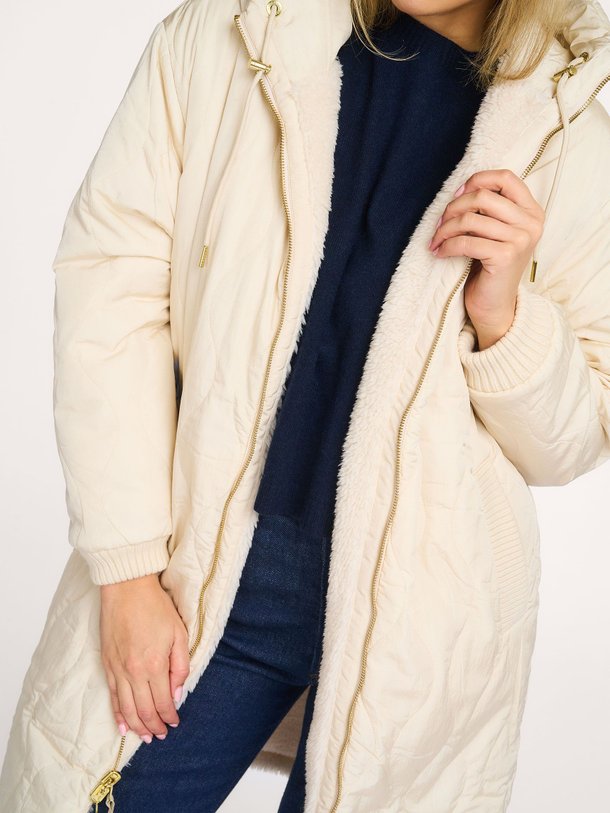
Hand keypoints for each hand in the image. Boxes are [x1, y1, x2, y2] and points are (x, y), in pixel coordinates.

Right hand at [100, 573, 189, 742]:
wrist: (127, 587)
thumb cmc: (156, 606)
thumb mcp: (179, 633)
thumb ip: (180, 665)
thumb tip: (177, 693)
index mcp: (154, 664)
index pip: (163, 702)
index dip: (169, 717)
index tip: (175, 723)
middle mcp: (133, 672)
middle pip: (143, 710)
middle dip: (154, 727)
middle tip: (161, 736)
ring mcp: (117, 669)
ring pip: (126, 708)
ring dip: (136, 726)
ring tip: (145, 737)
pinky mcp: (106, 663)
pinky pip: (112, 696)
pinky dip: (117, 713)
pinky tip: (122, 725)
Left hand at [428, 169, 544, 349]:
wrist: (495, 305)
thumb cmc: (490, 266)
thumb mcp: (495, 232)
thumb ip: (489, 209)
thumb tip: (460, 189)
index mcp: (531, 211)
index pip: (505, 178)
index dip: (476, 180)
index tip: (457, 195)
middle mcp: (531, 223)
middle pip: (482, 196)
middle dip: (453, 208)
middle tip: (439, 224)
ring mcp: (520, 239)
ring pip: (470, 219)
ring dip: (444, 229)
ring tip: (436, 241)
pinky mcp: (505, 256)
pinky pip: (465, 241)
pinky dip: (446, 246)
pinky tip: (439, 253)